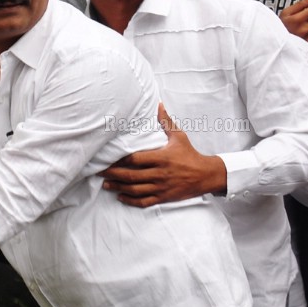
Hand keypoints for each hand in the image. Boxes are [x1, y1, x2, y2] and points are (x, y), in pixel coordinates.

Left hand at [99, 104, 226, 206]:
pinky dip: (131, 200)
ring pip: (134, 190)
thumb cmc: (190, 154)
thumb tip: (159, 105)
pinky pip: (144, 201)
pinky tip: (121, 197)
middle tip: (100, 172)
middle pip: (130, 175)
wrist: (207, 175)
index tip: (108, 158)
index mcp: (161, 158)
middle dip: (113, 174)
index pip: (135, 159)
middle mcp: (160, 174)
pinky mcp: (164, 197)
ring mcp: (161, 187)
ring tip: (106, 184)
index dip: (120, 160)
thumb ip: (166, 122)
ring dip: (118, 187)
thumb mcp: (179, 136)